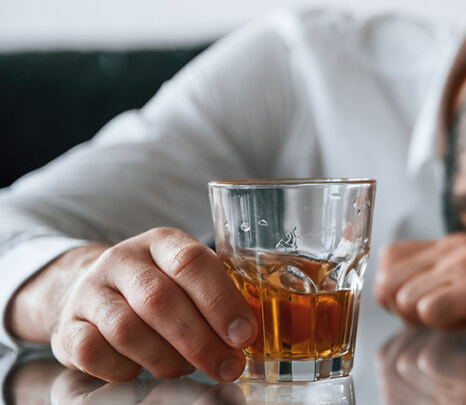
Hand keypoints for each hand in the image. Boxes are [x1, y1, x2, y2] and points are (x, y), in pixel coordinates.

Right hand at [8, 227, 256, 382]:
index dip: (220, 300)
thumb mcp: (191, 279)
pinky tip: (142, 369)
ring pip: (127, 329)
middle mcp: (122, 260)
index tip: (244, 334)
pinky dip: (124, 369)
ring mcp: (90, 292)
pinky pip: (93, 353)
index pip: (190, 262)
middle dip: (200, 340)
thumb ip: (220, 296)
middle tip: (227, 366)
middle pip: (160, 300)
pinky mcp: (67, 326)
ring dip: (166, 358)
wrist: (96, 292)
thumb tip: (252, 334)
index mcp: (162, 242)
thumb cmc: (161, 287)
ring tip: (186, 368)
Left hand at [374, 232, 465, 329]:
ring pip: (406, 298)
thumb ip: (455, 276)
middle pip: (388, 280)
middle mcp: (456, 248)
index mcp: (455, 244)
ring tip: (465, 318)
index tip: (422, 307)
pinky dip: (445, 325)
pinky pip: (432, 310)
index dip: (395, 289)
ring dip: (428, 318)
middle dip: (403, 308)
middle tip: (441, 316)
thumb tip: (416, 301)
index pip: (388, 258)